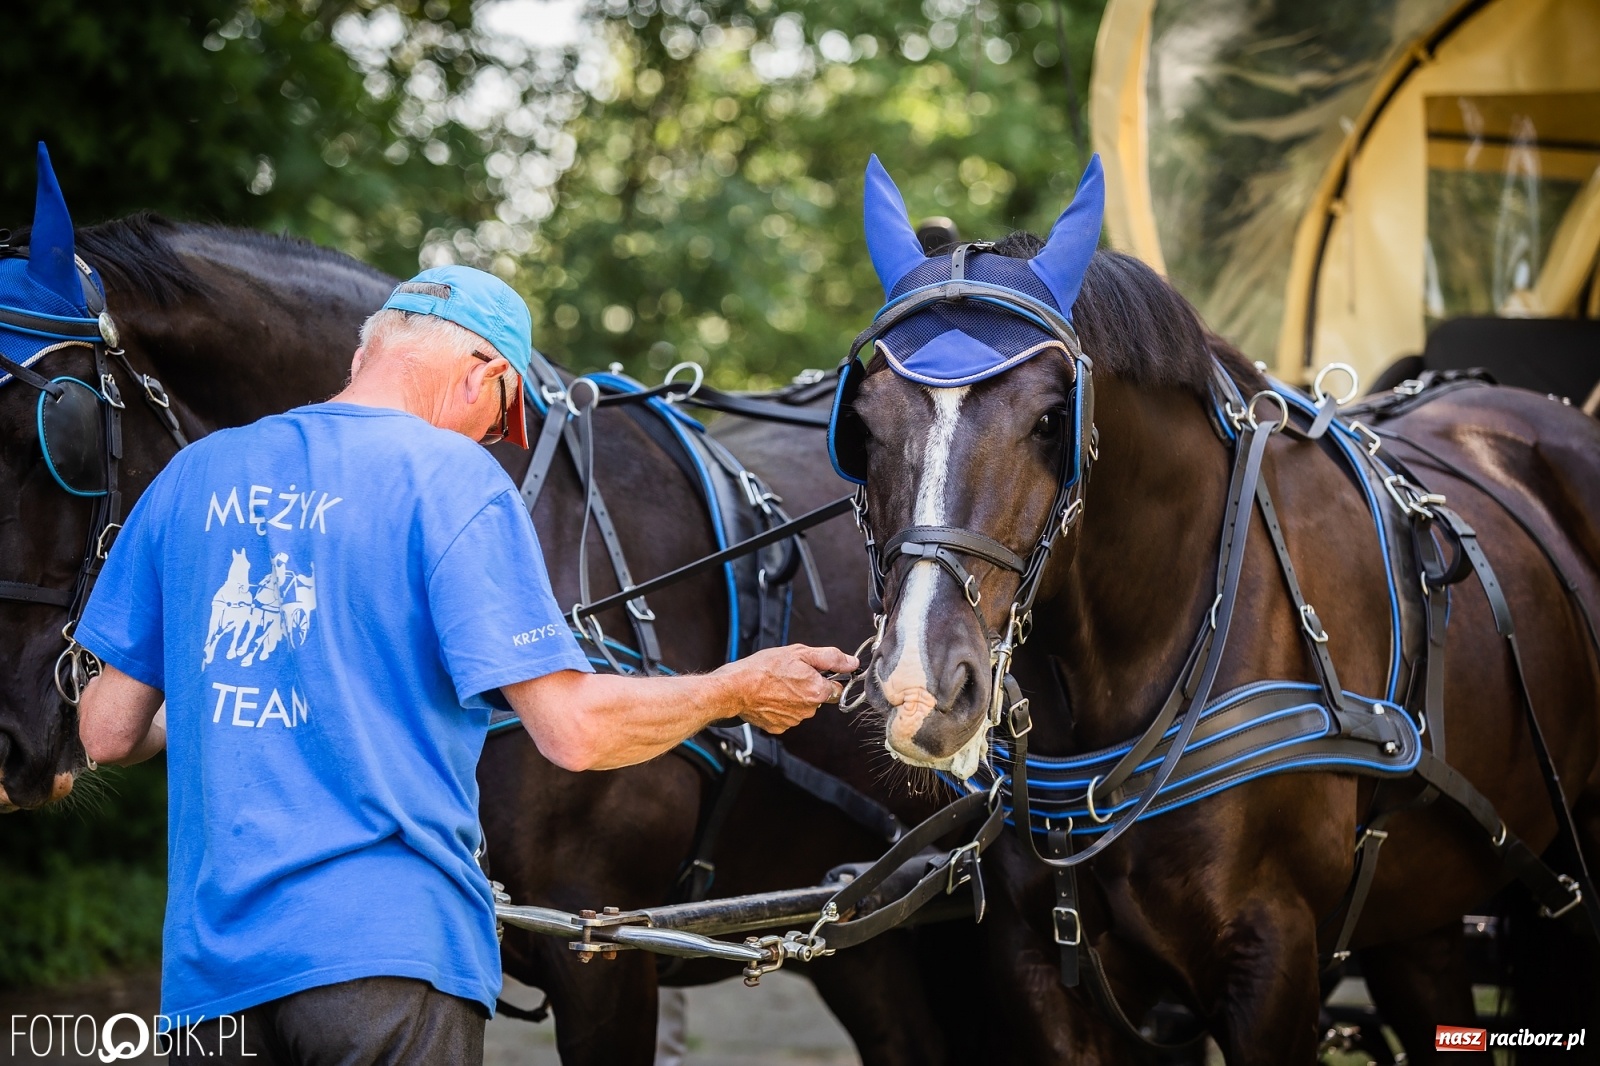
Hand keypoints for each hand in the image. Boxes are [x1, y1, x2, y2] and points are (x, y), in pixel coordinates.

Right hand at [713, 644, 859, 733]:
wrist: (734, 688)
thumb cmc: (764, 669)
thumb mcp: (800, 653)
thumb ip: (831, 658)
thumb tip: (852, 663)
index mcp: (817, 692)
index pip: (836, 687)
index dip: (825, 677)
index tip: (813, 671)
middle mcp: (809, 710)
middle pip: (818, 697)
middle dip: (808, 686)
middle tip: (789, 674)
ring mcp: (793, 721)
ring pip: (802, 707)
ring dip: (794, 696)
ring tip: (776, 684)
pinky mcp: (779, 727)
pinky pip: (787, 715)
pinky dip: (781, 707)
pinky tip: (769, 696)